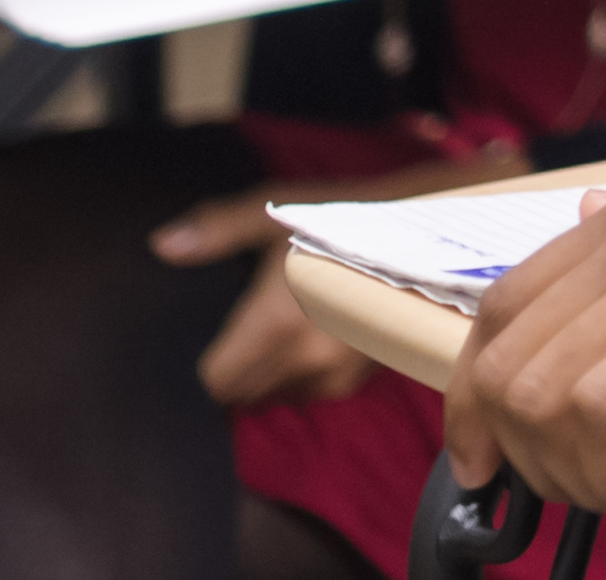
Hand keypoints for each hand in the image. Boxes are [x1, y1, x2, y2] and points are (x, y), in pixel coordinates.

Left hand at [163, 149, 515, 408]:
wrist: (442, 233)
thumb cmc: (357, 214)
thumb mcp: (281, 209)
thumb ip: (218, 229)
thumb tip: (163, 246)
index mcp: (278, 325)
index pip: (215, 383)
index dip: (200, 368)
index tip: (202, 343)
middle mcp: (307, 362)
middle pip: (240, 395)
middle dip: (230, 369)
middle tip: (233, 330)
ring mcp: (337, 376)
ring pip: (275, 394)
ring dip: (264, 373)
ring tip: (269, 329)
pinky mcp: (359, 378)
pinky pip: (308, 389)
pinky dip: (297, 371)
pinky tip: (303, 334)